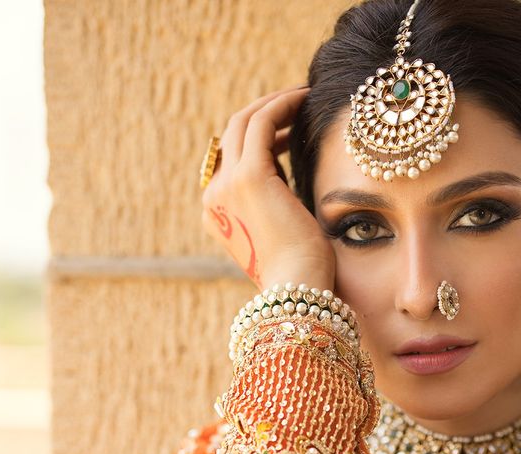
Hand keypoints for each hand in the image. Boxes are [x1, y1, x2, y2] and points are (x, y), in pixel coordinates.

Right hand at [201, 86, 335, 292]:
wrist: (299, 289)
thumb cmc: (301, 272)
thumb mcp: (281, 233)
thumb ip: (275, 205)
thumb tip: (290, 177)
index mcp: (217, 216)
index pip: (232, 161)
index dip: (260, 140)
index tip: (289, 131)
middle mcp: (214, 198)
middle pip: (233, 136)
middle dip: (264, 113)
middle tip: (295, 101)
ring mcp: (227, 185)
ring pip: (244, 122)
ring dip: (274, 104)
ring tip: (303, 97)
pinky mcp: (249, 176)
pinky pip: (262, 123)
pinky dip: (282, 105)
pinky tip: (305, 99)